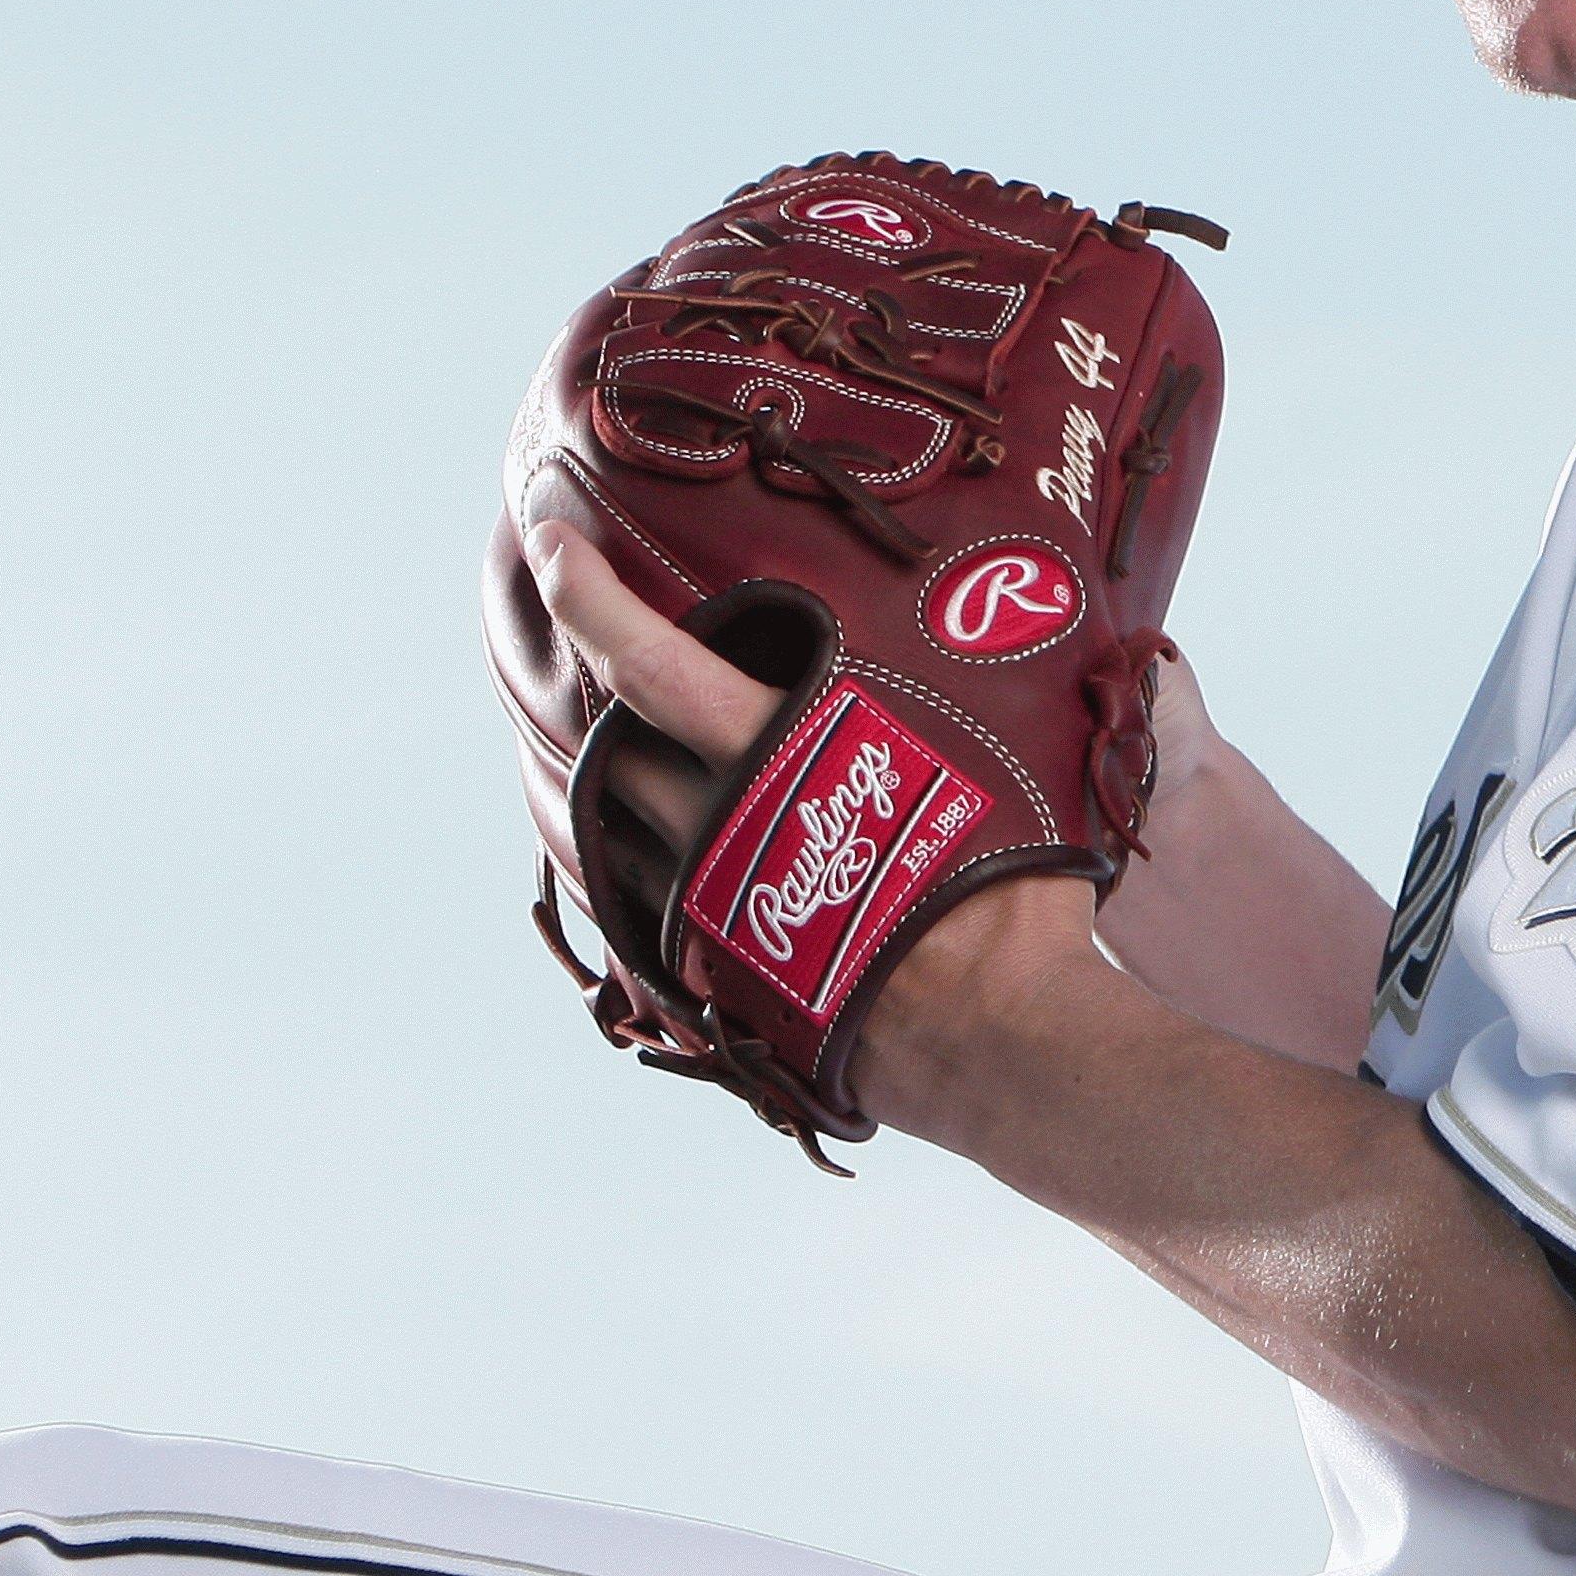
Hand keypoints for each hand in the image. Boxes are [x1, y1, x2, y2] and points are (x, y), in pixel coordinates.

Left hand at [521, 517, 1098, 1112]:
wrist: (995, 1034)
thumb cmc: (1008, 886)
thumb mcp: (1001, 757)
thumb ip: (974, 687)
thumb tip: (1025, 606)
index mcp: (777, 753)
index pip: (647, 661)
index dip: (588, 596)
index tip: (551, 541)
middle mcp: (720, 825)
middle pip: (609, 747)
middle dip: (603, 708)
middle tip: (605, 669)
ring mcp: (709, 908)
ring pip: (612, 832)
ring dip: (613, 795)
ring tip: (630, 764)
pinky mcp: (715, 978)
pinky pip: (647, 915)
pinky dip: (647, 879)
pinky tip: (673, 869)